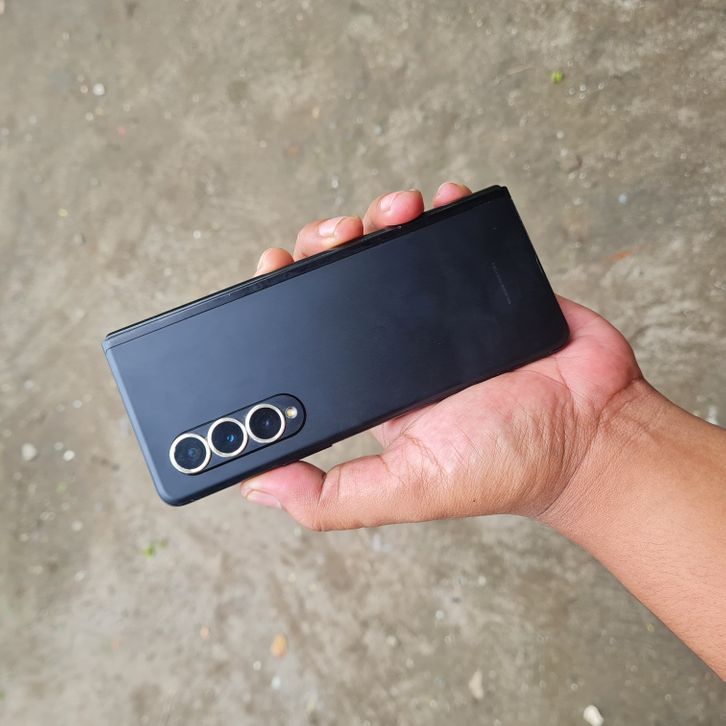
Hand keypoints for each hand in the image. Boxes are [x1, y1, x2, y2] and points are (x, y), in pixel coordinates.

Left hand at [241, 182, 644, 530]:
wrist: (590, 434)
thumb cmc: (505, 466)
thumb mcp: (407, 490)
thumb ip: (331, 497)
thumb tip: (260, 485)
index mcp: (370, 383)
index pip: (307, 331)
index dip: (281, 294)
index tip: (273, 264)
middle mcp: (397, 341)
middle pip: (342, 275)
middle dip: (327, 243)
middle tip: (336, 237)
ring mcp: (441, 308)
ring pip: (392, 246)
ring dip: (378, 218)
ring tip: (390, 213)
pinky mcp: (485, 284)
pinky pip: (454, 234)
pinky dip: (442, 209)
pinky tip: (437, 201)